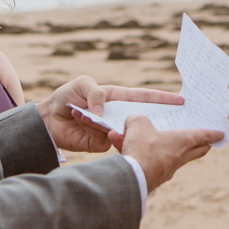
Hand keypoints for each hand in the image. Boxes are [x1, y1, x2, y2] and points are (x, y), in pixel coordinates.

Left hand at [38, 76, 183, 153]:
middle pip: (141, 118)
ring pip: (122, 130)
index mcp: (117, 98)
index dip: (162, 99)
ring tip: (85, 115)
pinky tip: (79, 121)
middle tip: (167, 122)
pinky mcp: (101, 144)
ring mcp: (110, 130)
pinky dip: (93, 130)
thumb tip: (103, 113)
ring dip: (105, 123)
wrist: (48, 120)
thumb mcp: (81, 85)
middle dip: (153, 120)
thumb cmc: (66, 98)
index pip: (144, 98)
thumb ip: (95, 93)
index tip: (180, 100)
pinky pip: (105, 139)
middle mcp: (117, 115)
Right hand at [120, 115, 221, 191]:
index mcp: (183, 141)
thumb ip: (137, 120)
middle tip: (206, 143)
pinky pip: (148, 161)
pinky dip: (139, 155)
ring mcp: (167, 169)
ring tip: (142, 138)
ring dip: (159, 146)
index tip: (221, 134)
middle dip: (202, 146)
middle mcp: (179, 156)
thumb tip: (132, 123)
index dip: (213, 133)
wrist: (132, 178)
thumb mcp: (138, 124)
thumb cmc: (143, 148)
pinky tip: (120, 147)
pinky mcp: (153, 177)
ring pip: (168, 155)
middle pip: (196, 151)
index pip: (203, 135)